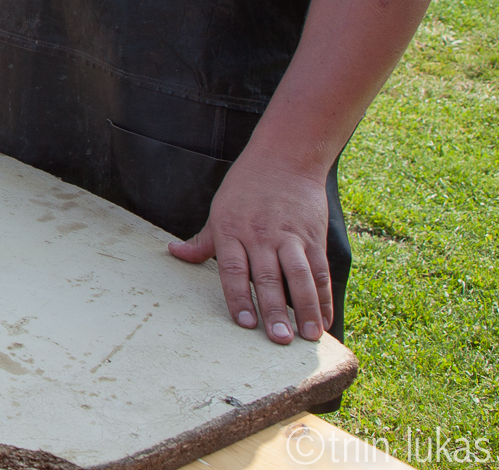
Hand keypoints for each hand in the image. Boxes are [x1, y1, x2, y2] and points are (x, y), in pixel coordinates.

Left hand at [169, 149, 332, 344]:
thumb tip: (174, 253)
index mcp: (231, 230)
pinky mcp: (312, 235)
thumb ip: (202, 240)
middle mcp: (260, 235)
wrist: (284, 157)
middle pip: (268, 277)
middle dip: (274, 310)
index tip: (245, 323)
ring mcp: (289, 236)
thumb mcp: (218, 209)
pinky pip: (320, 270)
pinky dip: (323, 297)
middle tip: (279, 339)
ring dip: (306, 308)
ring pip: (299, 276)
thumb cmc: (245, 186)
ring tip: (309, 335)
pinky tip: (325, 319)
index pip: (233, 269)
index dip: (238, 296)